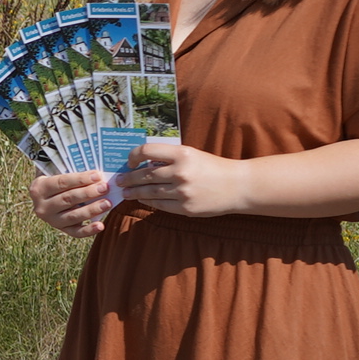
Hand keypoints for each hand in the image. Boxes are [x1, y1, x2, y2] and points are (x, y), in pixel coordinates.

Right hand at [28, 169, 112, 238]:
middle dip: (88, 193)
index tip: (97, 175)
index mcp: (38, 188)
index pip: (61, 183)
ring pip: (73, 216)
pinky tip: (101, 226)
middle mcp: (42, 206)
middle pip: (68, 199)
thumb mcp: (52, 170)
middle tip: (105, 187)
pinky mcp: (61, 229)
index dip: (80, 179)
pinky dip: (88, 230)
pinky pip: (75, 232)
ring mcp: (51, 220)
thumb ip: (63, 165)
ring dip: (92, 210)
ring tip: (108, 203)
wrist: (44, 197)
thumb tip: (84, 158)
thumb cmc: (54, 179)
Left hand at [112, 139, 251, 218]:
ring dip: (135, 192)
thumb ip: (170, 158)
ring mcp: (182, 192)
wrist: (238, 186)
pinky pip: (160, 205)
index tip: (130, 161)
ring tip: (126, 193)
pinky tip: (143, 200)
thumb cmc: (213, 168)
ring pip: (149, 192)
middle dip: (129, 178)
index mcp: (182, 154)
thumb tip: (142, 163)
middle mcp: (180, 172)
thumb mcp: (192, 155)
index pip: (147, 151)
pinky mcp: (185, 208)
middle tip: (120, 181)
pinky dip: (149, 202)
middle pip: (144, 175)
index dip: (133, 156)